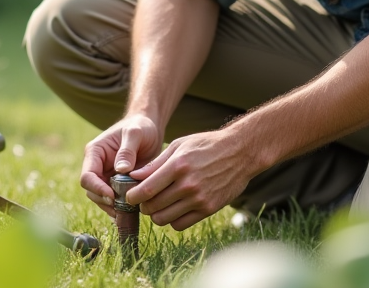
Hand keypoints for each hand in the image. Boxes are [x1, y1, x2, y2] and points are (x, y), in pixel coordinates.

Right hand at [80, 113, 162, 216]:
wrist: (150, 129)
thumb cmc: (140, 126)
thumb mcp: (135, 133)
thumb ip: (127, 150)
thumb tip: (121, 170)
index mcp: (95, 152)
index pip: (87, 176)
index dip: (97, 188)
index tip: (112, 196)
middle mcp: (97, 166)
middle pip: (92, 191)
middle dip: (105, 201)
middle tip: (122, 208)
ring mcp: (106, 176)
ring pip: (102, 198)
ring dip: (112, 207)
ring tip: (128, 212)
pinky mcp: (117, 184)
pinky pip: (114, 200)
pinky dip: (120, 207)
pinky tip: (131, 213)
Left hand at [125, 129, 254, 230]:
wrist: (240, 152)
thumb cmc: (207, 145)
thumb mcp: (180, 145)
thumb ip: (156, 163)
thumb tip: (133, 177)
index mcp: (178, 166)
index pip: (146, 190)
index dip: (132, 197)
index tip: (129, 196)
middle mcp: (187, 184)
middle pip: (152, 206)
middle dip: (143, 205)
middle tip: (143, 200)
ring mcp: (199, 199)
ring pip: (164, 219)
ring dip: (156, 214)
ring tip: (158, 204)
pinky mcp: (208, 209)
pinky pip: (180, 224)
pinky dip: (172, 220)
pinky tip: (174, 208)